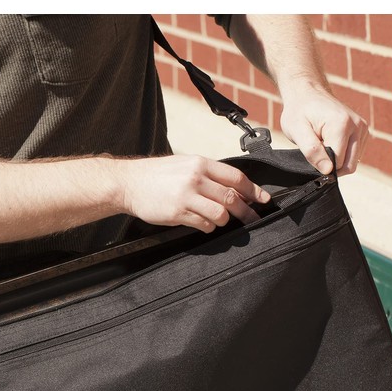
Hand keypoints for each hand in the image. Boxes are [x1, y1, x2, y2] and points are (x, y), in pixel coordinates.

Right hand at [117, 154, 270, 232]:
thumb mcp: (183, 164)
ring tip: (219, 220)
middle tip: (252, 218)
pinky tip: (202, 224)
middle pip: (232, 197)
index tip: (264, 200)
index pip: (236, 177)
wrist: (128, 183)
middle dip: (246, 211)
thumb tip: (232, 188)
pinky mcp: (177, 212)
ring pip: (220, 213)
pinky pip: (203, 224)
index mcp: (200, 164)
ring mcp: (186, 196)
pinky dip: (208, 227)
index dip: (253, 191)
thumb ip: (206, 174)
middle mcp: (195, 178)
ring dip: (224, 220)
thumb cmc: (156, 175)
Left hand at [279, 83, 368, 176]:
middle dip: (331, 166)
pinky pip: (354, 155)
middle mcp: (357, 125)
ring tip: (321, 145)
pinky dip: (341, 155)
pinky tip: (329, 143)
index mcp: (342, 124)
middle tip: (315, 153)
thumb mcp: (297, 131)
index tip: (310, 156)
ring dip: (336, 160)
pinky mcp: (363, 131)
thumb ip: (312, 151)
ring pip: (352, 161)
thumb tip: (328, 170)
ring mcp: (362, 128)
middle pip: (349, 165)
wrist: (307, 93)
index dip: (322, 165)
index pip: (338, 162)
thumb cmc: (299, 111)